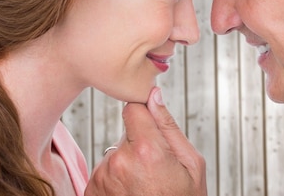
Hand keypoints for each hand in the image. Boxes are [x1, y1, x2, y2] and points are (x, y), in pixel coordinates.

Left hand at [85, 87, 206, 195]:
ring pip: (115, 155)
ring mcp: (102, 178)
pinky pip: (104, 173)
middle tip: (156, 170)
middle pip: (126, 134)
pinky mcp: (92, 191)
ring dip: (127, 165)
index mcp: (147, 150)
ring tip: (145, 187)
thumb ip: (169, 126)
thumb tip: (154, 96)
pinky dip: (115, 181)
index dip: (145, 116)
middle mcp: (119, 162)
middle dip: (140, 145)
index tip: (151, 127)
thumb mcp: (191, 164)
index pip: (133, 108)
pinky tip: (132, 194)